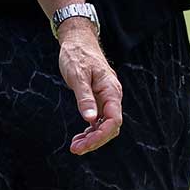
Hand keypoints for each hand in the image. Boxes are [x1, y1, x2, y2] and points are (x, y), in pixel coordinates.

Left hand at [55, 20, 123, 154]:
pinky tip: (79, 137)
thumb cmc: (77, 55)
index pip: (114, 120)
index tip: (84, 144)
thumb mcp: (77, 75)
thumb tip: (90, 119)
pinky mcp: (99, 99)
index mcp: (111, 90)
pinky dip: (90, 130)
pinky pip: (99, 120)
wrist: (78, 40)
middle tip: (76, 149)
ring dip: (92, 138)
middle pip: (111, 127)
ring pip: (105, 125)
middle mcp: (112, 96)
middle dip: (95, 140)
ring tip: (75, 146)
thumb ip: (84, 97)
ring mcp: (106, 98)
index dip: (101, 135)